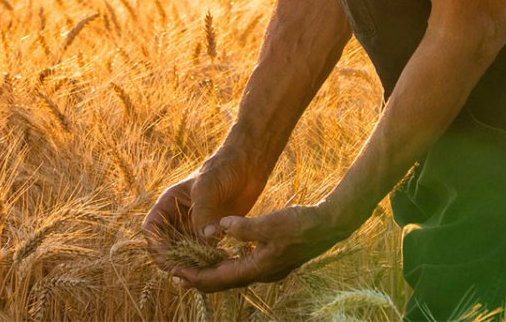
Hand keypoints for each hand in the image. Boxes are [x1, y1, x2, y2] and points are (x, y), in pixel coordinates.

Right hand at [142, 154, 264, 270]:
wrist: (247, 166)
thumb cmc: (222, 169)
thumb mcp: (208, 187)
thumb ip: (203, 212)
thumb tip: (204, 238)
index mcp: (169, 203)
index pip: (151, 228)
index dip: (155, 244)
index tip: (168, 256)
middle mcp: (178, 217)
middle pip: (165, 246)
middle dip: (173, 259)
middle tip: (187, 270)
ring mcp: (194, 227)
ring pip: (184, 253)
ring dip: (192, 262)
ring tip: (206, 266)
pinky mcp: (211, 233)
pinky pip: (204, 252)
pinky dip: (208, 259)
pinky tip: (221, 258)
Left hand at [170, 204, 349, 292]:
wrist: (329, 226)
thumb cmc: (302, 224)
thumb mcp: (270, 223)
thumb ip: (244, 228)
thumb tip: (221, 227)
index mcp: (258, 268)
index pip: (219, 279)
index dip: (196, 277)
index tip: (176, 274)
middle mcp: (262, 273)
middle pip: (224, 282)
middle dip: (200, 279)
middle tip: (177, 275)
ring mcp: (269, 269)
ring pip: (234, 276)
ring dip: (213, 272)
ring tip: (194, 266)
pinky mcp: (273, 260)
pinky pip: (244, 267)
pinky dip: (228, 263)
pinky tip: (222, 255)